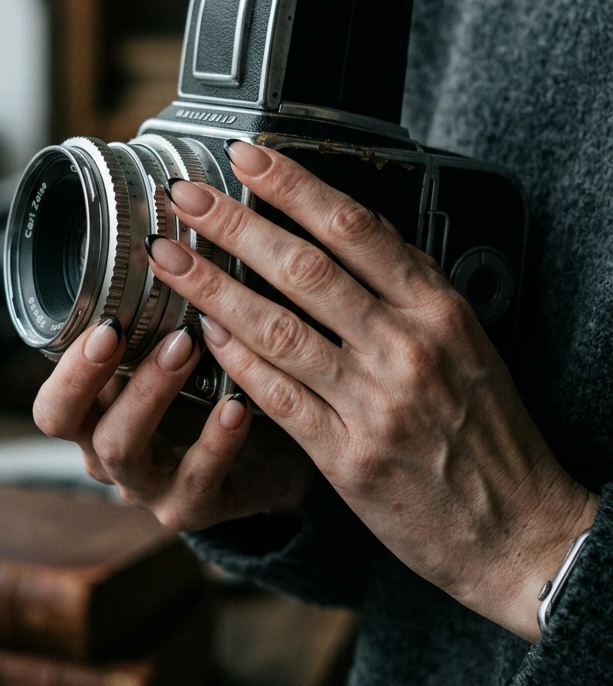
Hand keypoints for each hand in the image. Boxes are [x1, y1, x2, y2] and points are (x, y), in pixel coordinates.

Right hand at [32, 313, 313, 531]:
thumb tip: (173, 235)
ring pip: (122, 448)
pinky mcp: (193, 507)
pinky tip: (238, 404)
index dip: (66, 364)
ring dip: (149, 392)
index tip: (103, 318)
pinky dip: (217, 439)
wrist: (272, 462)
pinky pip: (198, 478)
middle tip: (119, 327)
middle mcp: (108, 452)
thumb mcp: (178, 361)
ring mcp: (147, 485)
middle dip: (85, 374)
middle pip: (65, 422)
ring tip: (186, 346)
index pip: (52, 398)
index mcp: (96, 414)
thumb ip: (162, 319)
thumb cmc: (217, 397)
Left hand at [144, 140, 598, 640]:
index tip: (246, 156)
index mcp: (438, 309)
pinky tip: (203, 331)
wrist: (517, 529)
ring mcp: (373, 403)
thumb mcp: (470, 342)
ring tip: (169, 257)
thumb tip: (356, 231)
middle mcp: (405, 347)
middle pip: (302, 267)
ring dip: (211, 285)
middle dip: (232, 224)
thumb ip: (413, 289)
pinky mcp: (345, 457)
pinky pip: (275, 394)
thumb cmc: (491, 433)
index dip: (292, 185)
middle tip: (183, 196)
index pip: (354, 227)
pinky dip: (235, 359)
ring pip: (274, 326)